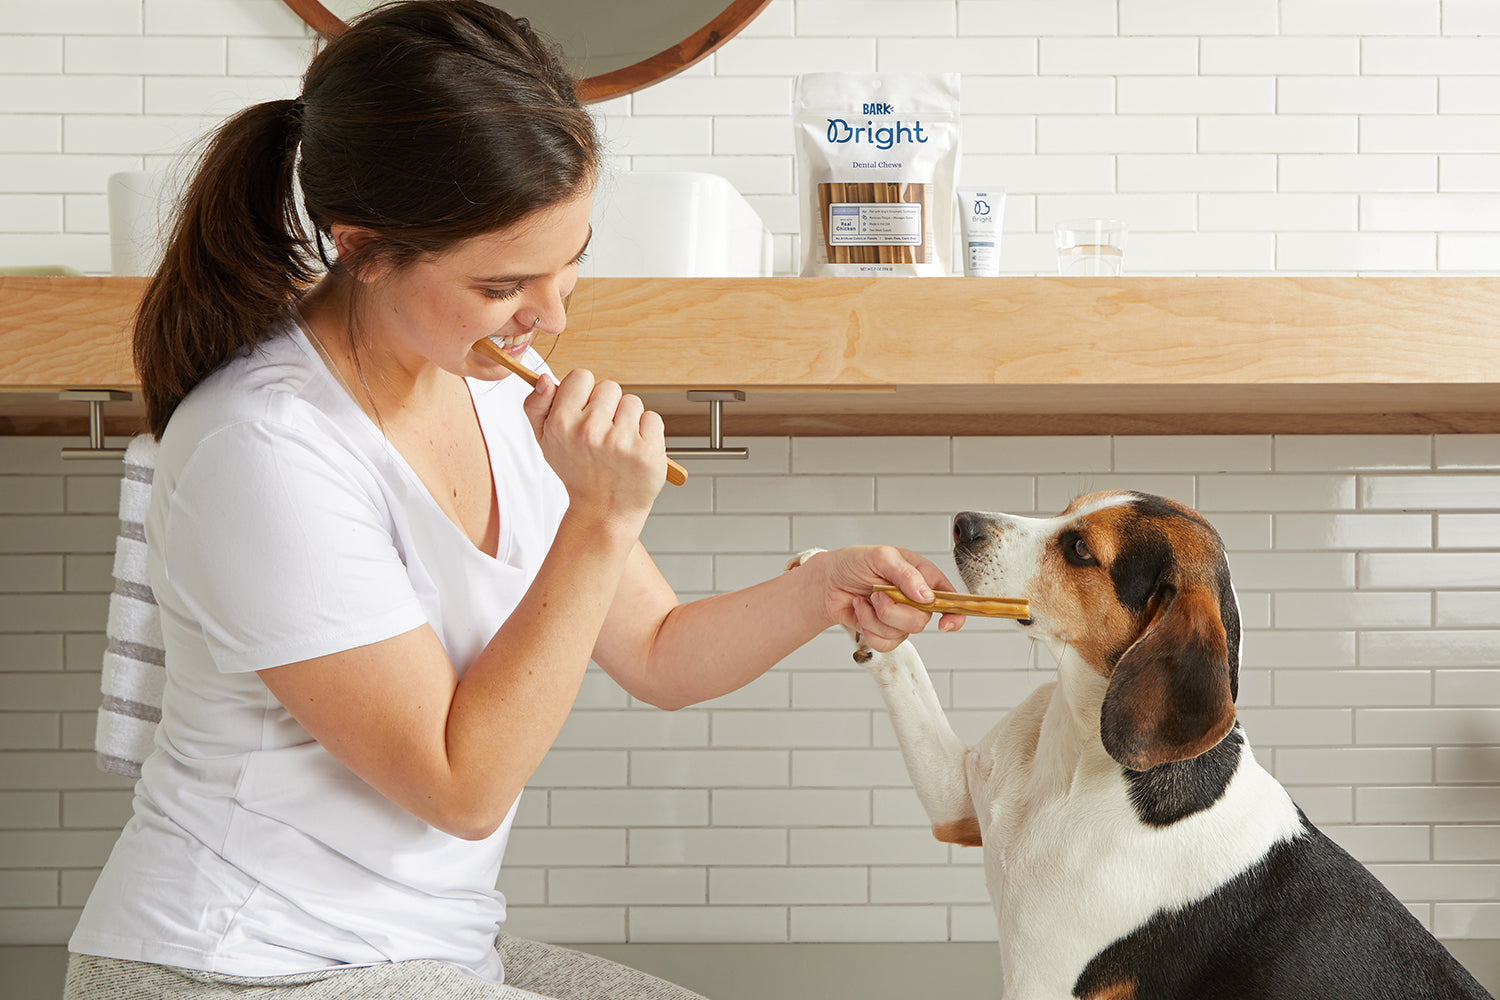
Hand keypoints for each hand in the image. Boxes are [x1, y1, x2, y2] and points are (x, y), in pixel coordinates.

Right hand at [522, 368, 665, 524]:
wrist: (604, 510)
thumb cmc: (577, 471)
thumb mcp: (545, 440)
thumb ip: (536, 405)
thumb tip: (545, 378)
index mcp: (562, 423)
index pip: (581, 376)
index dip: (584, 393)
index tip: (585, 413)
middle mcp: (590, 431)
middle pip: (609, 387)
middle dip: (608, 406)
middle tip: (602, 434)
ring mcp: (621, 441)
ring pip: (632, 402)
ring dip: (628, 420)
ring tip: (618, 444)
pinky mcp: (647, 451)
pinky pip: (652, 419)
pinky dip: (647, 432)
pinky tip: (635, 450)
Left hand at [807, 546, 964, 651]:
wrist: (828, 582)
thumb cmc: (854, 563)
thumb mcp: (881, 556)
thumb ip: (906, 574)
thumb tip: (926, 595)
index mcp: (923, 577)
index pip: (951, 598)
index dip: (954, 614)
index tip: (945, 623)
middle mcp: (915, 599)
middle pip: (920, 621)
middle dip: (893, 611)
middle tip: (876, 594)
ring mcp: (901, 617)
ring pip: (901, 634)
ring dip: (875, 618)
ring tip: (865, 600)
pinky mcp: (885, 632)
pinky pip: (885, 644)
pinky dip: (868, 629)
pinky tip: (861, 611)